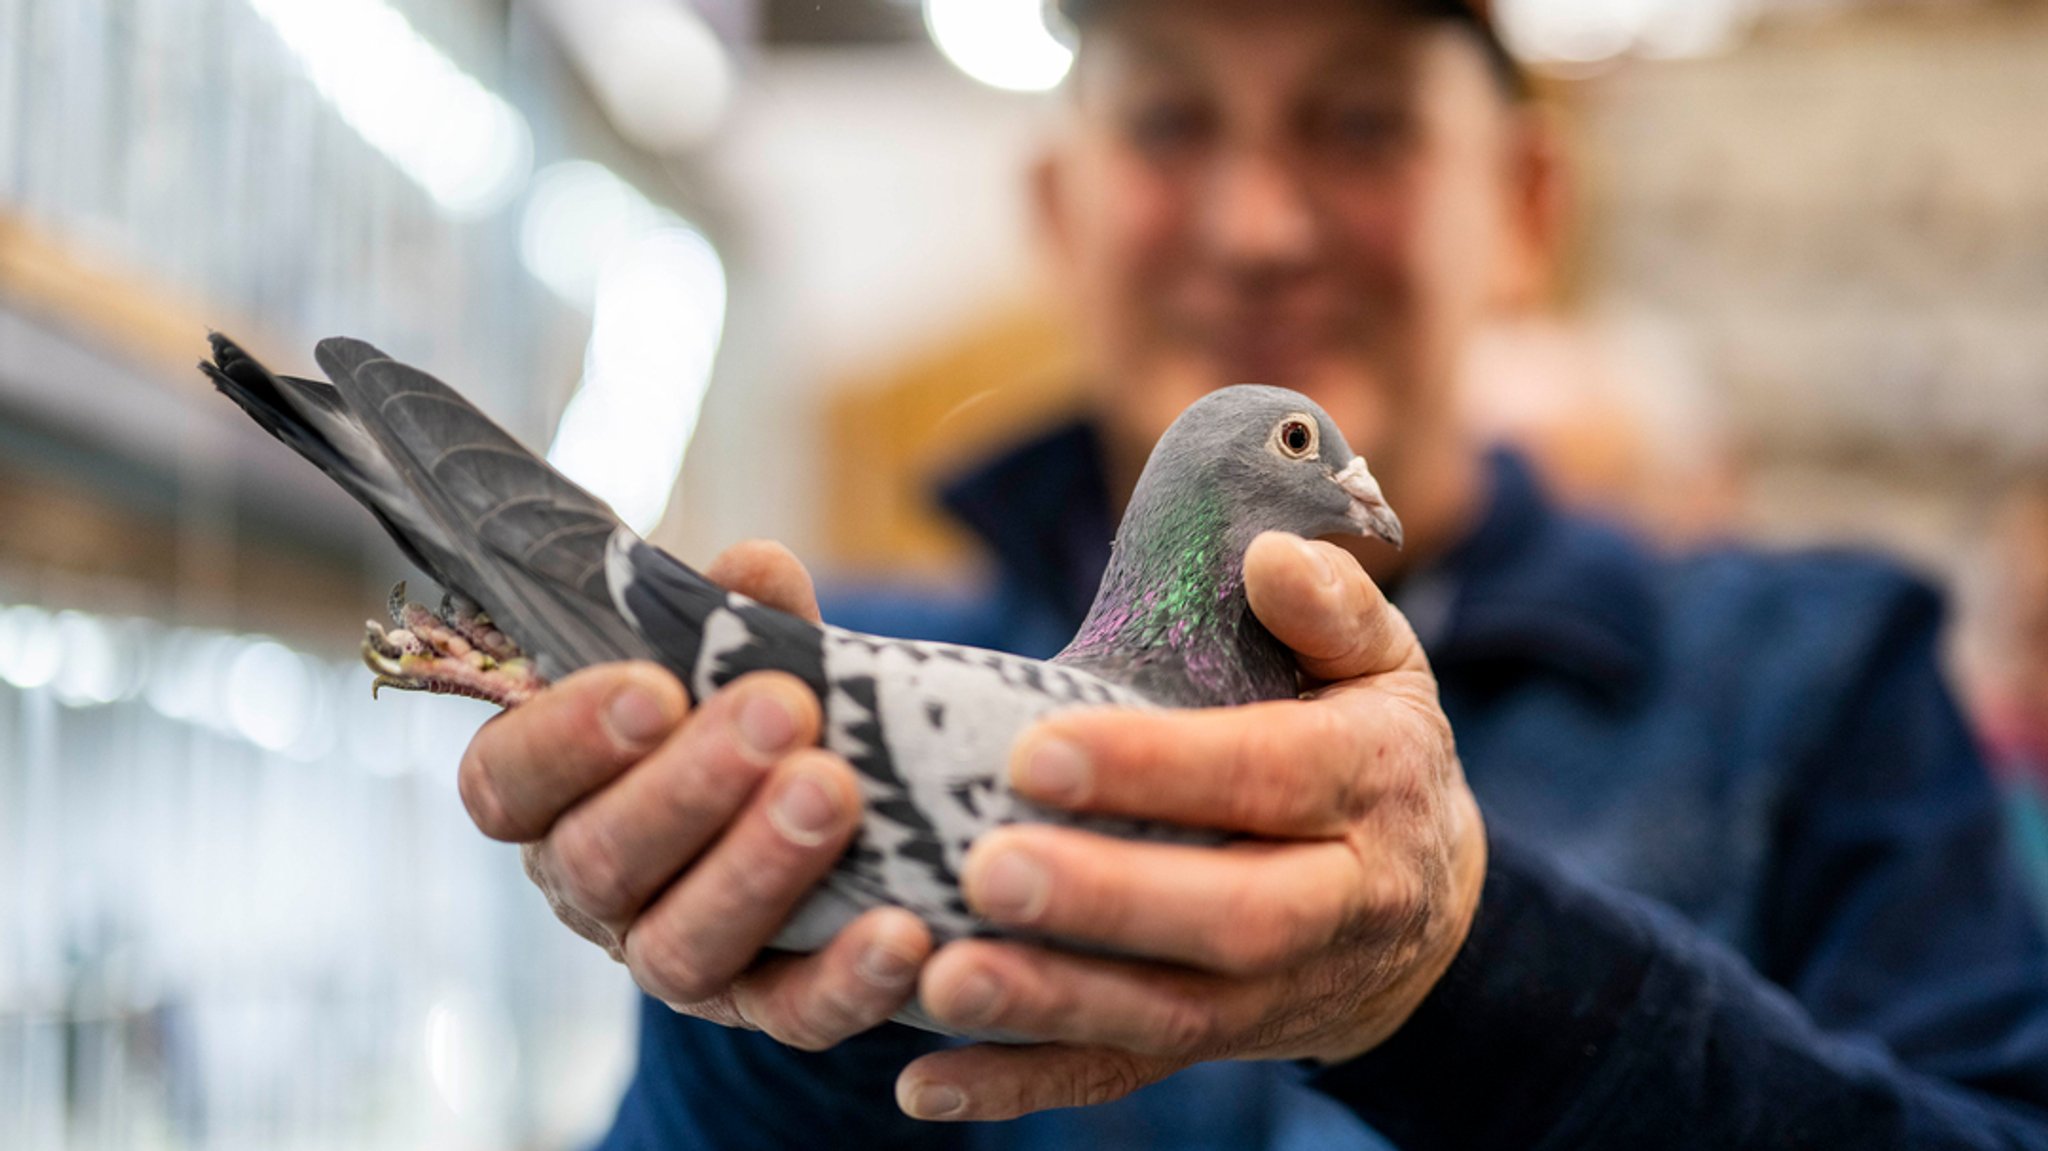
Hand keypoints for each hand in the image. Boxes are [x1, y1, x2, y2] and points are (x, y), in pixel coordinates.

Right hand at [457, 541, 933, 1049]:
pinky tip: (906, 931)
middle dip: (692, 785)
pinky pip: (793, 1016)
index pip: (507, 780)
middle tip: (785, 712)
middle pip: (602, 859)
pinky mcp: (760, 1010)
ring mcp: (667, 960)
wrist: (827, 805)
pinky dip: (847, 979)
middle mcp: (590, 889)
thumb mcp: (743, 657)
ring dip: (759, 868)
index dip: (568, 739)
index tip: (653, 689)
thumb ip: (741, 617)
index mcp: (552, 792)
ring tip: (836, 792)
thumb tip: (756, 567)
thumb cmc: (751, 712)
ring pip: (682, 946)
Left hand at [896, 531, 1486, 1121]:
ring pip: (1169, 1015)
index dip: (1158, 769)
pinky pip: (1121, 1075)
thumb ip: (1333, 607)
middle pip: (1231, 918)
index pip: (1269, 778)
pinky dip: (1022, 1086)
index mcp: (1370, 787)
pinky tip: (925, 1084)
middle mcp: (1337, 904)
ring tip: (943, 977)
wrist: (1426, 907)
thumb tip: (1268, 556)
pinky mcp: (1214, 1043)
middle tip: (988, 872)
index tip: (1039, 752)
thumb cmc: (1370, 752)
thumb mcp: (1382, 668)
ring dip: (1052, 1004)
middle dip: (1107, 901)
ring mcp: (1275, 993)